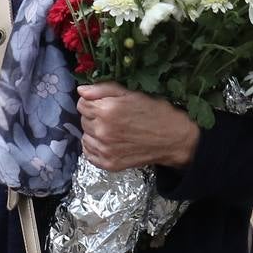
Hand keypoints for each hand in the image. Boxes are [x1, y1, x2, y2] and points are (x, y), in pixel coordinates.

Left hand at [76, 82, 199, 171]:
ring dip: (93, 131)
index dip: (93, 101)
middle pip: (83, 119)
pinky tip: (109, 141)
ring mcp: (105, 150)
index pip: (82, 103)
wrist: (172, 138)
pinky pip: (89, 153)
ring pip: (85, 135)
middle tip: (112, 116)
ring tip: (112, 129)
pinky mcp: (108, 164)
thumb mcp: (131, 93)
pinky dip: (95, 146)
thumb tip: (81, 90)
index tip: (104, 103)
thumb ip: (103, 89)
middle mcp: (102, 131)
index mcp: (107, 110)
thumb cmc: (154, 112)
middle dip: (94, 115)